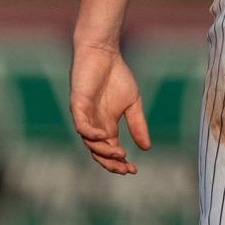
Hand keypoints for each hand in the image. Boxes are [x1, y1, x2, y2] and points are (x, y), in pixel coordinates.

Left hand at [70, 42, 150, 174]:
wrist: (104, 54)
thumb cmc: (117, 76)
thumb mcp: (133, 104)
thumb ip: (138, 125)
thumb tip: (146, 148)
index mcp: (107, 126)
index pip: (111, 150)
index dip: (120, 162)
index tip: (134, 170)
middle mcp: (94, 125)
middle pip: (98, 152)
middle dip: (111, 163)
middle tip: (125, 169)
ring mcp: (85, 117)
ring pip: (90, 142)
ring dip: (104, 151)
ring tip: (121, 153)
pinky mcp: (78, 106)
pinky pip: (81, 126)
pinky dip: (90, 134)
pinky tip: (103, 137)